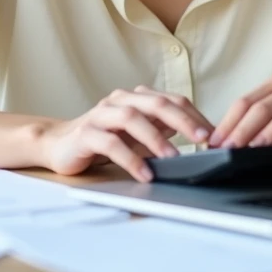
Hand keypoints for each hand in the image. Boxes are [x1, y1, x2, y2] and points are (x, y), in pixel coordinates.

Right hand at [38, 86, 212, 181]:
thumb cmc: (102, 139)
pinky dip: (130, 159)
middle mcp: (119, 100)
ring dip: (156, 139)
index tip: (214, 135)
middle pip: (156, 103)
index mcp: (135, 98)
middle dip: (184, 121)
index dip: (195, 116)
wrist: (57, 145)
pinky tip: (144, 173)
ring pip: (132, 119)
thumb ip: (161, 128)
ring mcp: (101, 114)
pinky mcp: (85, 134)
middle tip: (203, 140)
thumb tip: (197, 135)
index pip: (172, 100)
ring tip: (174, 158)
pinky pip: (111, 143)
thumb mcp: (137, 133)